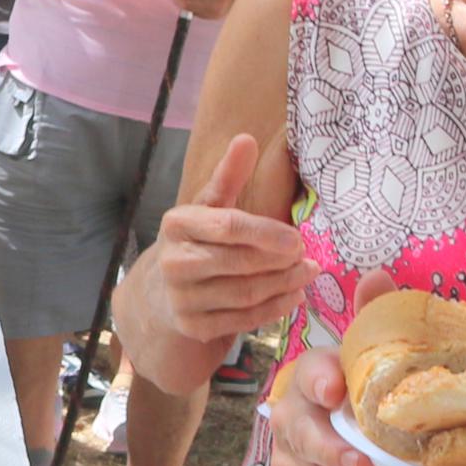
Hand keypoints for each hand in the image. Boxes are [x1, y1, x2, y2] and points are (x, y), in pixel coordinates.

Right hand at [131, 133, 309, 376]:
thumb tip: (247, 138)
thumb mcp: (206, 207)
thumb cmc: (194, 241)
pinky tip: (293, 296)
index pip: (227, 226)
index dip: (266, 233)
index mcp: (176, 224)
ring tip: (307, 274)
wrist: (158, 291)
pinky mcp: (193, 327)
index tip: (297, 239)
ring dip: (283, 285)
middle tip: (308, 257)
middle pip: (239, 263)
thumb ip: (228, 176)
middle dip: (280, 261)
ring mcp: (181, 299)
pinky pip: (242, 320)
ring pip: (245, 294)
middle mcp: (173, 262)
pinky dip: (273, 309)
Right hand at [261, 335, 440, 465]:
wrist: (358, 447)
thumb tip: (376, 276)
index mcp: (309, 378)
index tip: (337, 392)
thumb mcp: (375, 356)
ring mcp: (291, 464)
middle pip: (304, 439)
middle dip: (336, 454)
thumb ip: (375, 317)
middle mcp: (289, 420)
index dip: (319, 382)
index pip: (308, 375)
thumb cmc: (368, 395)